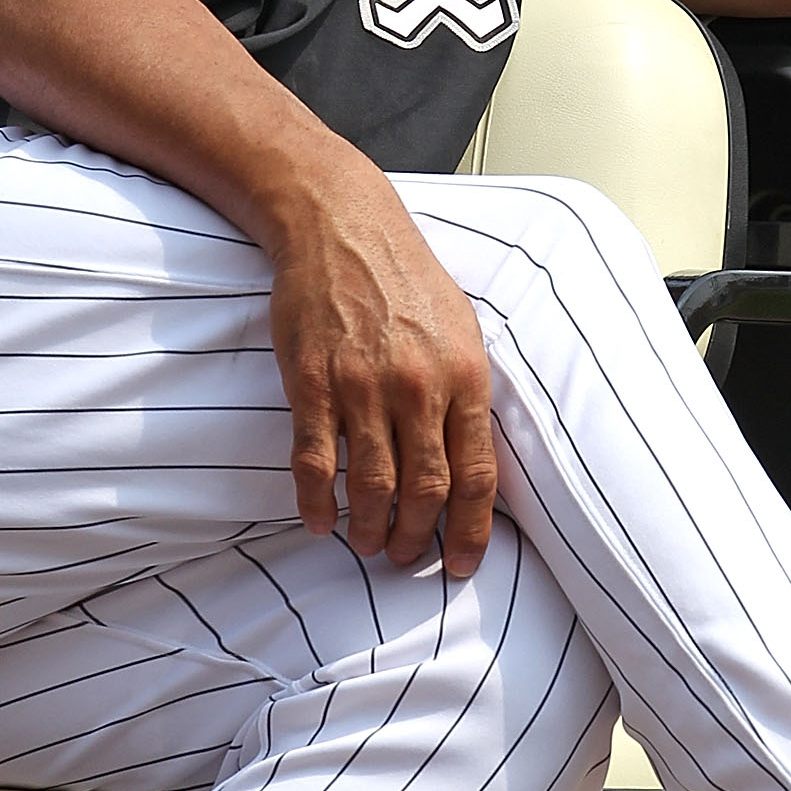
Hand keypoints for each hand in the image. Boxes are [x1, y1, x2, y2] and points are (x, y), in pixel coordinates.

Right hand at [266, 152, 497, 576]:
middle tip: (406, 556)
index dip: (472, 531)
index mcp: (464, 376)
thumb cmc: (404, 277)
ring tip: (368, 545)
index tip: (463, 564)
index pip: (477, 475)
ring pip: (373, 486)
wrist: (340, 226)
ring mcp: (362, 387)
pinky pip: (316, 462)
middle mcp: (418, 387)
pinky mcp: (313, 384)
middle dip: (418, 538)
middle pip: (425, 491)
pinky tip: (320, 521)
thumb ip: (468, 392)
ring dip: (371, 530)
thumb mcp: (461, 327)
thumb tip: (475, 459)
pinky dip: (318, 502)